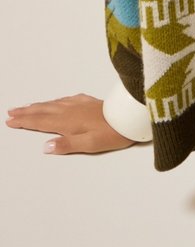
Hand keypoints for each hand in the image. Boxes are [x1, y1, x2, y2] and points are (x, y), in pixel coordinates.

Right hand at [6, 94, 135, 154]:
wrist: (132, 116)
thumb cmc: (113, 133)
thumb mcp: (90, 144)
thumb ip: (67, 145)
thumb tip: (46, 147)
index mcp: (67, 122)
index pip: (40, 122)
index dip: (24, 122)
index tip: (10, 121)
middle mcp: (71, 110)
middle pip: (43, 110)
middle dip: (26, 112)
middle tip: (11, 112)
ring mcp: (80, 104)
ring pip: (53, 103)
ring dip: (38, 105)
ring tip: (27, 107)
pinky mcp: (89, 101)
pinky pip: (66, 99)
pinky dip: (55, 101)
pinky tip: (57, 101)